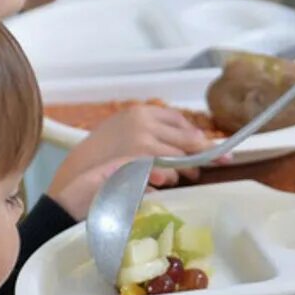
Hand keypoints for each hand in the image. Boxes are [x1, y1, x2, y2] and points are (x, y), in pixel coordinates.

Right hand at [47, 104, 213, 218]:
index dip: (196, 134)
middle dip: (203, 153)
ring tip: (186, 176)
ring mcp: (141, 142)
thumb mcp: (125, 135)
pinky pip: (167, 171)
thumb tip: (192, 139)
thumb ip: (153, 133)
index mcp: (140, 112)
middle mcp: (143, 123)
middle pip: (186, 138)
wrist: (75, 177)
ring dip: (185, 169)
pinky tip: (164, 182)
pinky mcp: (141, 163)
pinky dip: (169, 177)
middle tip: (219, 161)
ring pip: (179, 157)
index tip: (209, 145)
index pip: (179, 120)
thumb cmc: (101, 158)